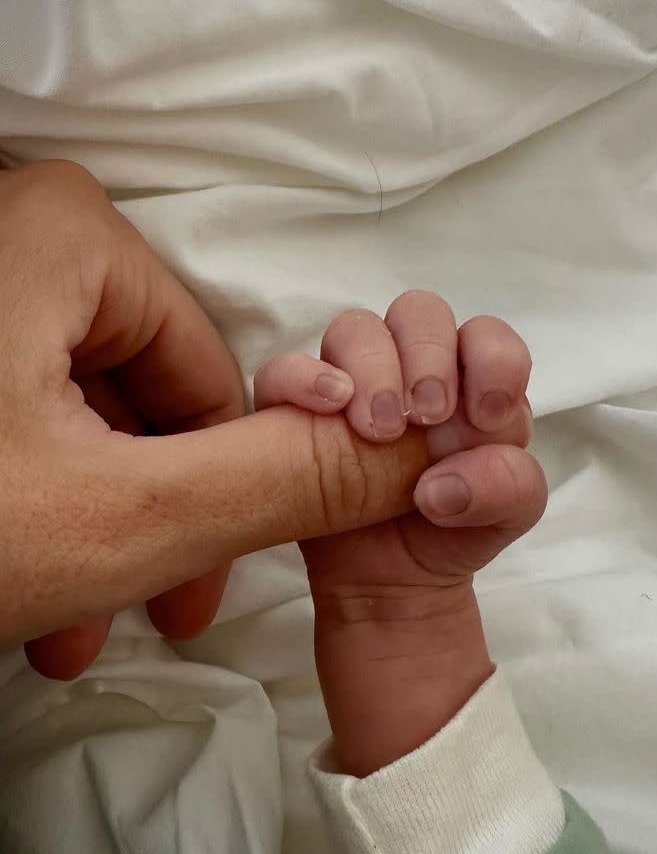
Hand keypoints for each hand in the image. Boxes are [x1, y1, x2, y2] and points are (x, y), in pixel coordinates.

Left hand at [0, 162, 445, 678]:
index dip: (223, 488)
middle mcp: (18, 228)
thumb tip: (420, 450)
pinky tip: (16, 587)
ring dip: (90, 529)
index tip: (196, 584)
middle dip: (151, 523)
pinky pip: (19, 409)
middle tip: (136, 614)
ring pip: (79, 415)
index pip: (212, 373)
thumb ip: (290, 480)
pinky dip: (32, 496)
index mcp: (72, 232)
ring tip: (65, 624)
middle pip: (146, 396)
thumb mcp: (128, 518)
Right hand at [253, 292, 544, 775]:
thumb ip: (507, 488)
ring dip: (371, 367)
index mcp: (473, 379)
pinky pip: (284, 369)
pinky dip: (303, 379)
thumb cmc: (455, 529)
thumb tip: (443, 482)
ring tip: (379, 430)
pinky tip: (328, 409)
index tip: (486, 416)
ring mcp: (354, 381)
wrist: (394, 578)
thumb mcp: (505, 515)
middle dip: (427, 354)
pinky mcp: (299, 407)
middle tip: (428, 416)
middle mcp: (415, 367)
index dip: (493, 362)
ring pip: (354, 328)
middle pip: (419, 313)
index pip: (488, 336)